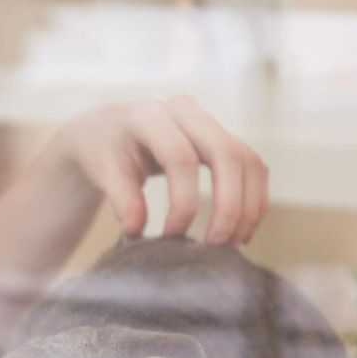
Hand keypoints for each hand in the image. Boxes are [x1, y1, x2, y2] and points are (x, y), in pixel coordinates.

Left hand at [56, 97, 268, 245]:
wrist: (111, 128)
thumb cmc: (105, 150)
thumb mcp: (103, 171)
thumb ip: (120, 198)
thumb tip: (137, 230)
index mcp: (151, 115)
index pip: (180, 159)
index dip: (182, 203)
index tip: (172, 237)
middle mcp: (186, 111)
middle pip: (226, 154)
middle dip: (228, 205)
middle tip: (217, 245)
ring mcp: (210, 123)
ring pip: (248, 160)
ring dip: (248, 206)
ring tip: (233, 245)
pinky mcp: (224, 138)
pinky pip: (252, 167)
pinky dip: (253, 200)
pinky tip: (240, 231)